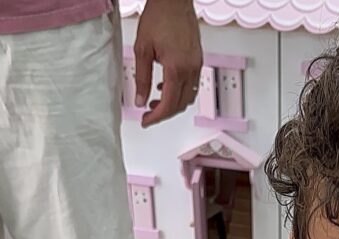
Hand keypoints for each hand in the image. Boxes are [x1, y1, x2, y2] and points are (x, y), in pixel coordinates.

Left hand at [135, 0, 201, 127]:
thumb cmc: (159, 16)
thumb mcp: (142, 49)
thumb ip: (141, 78)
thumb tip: (140, 100)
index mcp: (176, 69)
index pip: (169, 105)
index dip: (156, 117)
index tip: (146, 121)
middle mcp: (190, 69)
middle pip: (180, 105)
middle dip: (164, 113)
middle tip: (149, 114)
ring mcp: (196, 65)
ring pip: (188, 97)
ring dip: (173, 104)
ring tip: (156, 101)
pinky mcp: (198, 59)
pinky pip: (192, 85)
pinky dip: (180, 92)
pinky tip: (167, 87)